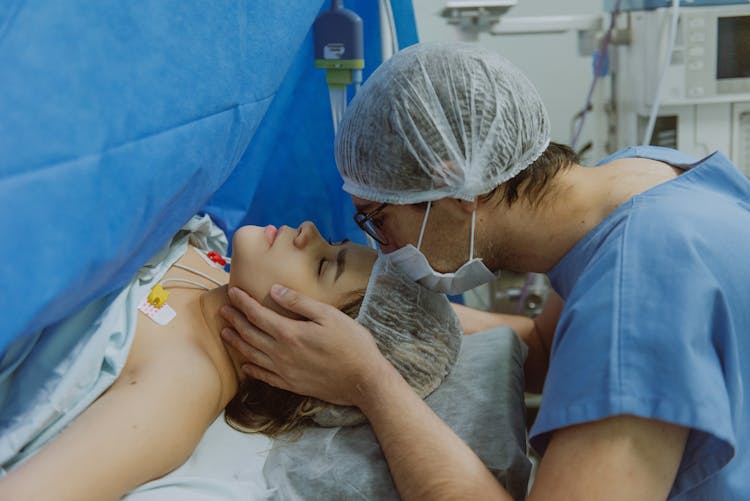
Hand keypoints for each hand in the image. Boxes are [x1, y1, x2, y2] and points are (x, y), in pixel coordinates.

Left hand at [220, 285, 391, 406]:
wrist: (363, 380)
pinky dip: (251, 369)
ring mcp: (285, 371)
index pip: (257, 314)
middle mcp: (281, 353)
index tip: (232, 292)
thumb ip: (299, 303)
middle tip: (223, 309)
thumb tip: (274, 290)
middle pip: (250, 334)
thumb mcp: (329, 315)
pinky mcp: (291, 384)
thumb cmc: (351, 344)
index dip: (243, 302)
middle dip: (235, 320)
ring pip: (252, 354)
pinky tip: (245, 365)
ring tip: (225, 333)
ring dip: (237, 342)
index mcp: (289, 332)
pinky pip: (264, 376)